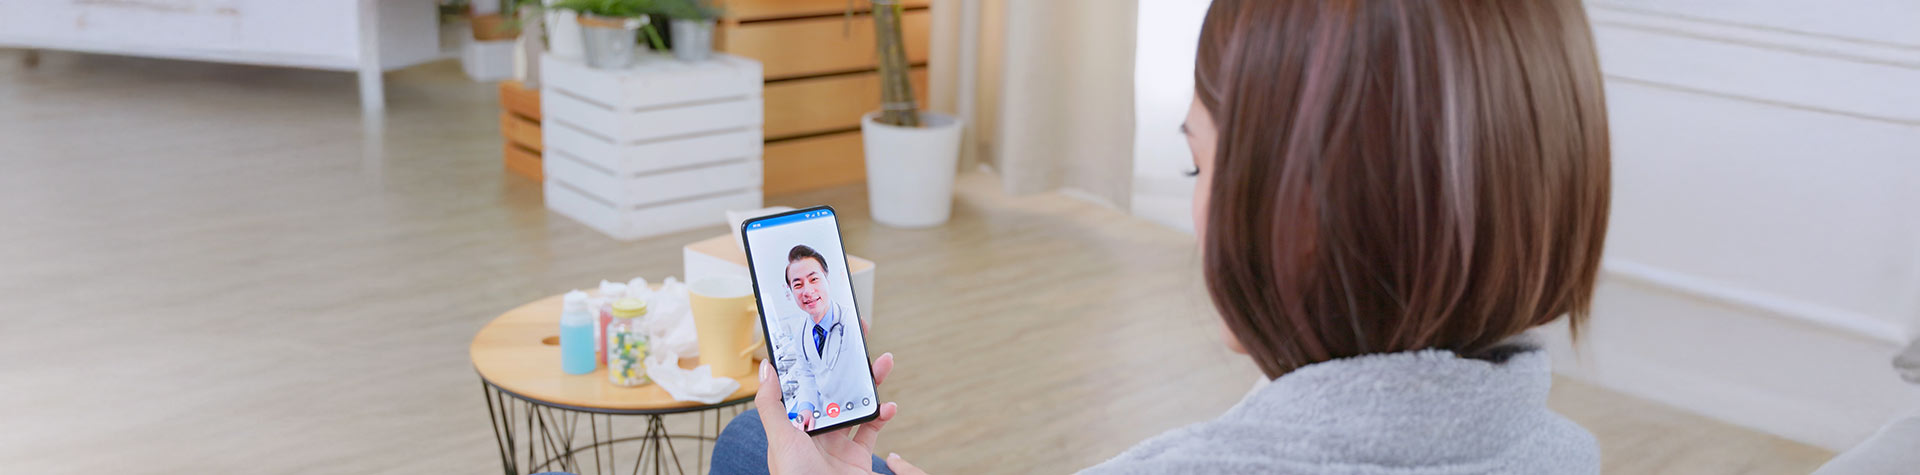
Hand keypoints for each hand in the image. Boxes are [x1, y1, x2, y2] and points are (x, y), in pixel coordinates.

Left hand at [755, 352, 898, 474]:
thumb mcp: (779, 440)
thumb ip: (771, 405)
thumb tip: (767, 367)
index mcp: (792, 425)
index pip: (803, 385)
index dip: (813, 362)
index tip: (824, 338)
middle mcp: (814, 433)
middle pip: (833, 391)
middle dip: (847, 367)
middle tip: (860, 342)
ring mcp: (837, 445)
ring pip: (855, 406)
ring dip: (870, 384)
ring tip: (882, 363)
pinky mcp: (858, 458)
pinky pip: (872, 430)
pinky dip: (882, 415)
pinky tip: (888, 407)